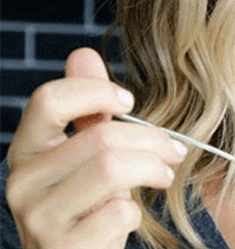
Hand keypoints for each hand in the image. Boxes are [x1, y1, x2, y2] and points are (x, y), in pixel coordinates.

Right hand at [6, 48, 186, 248]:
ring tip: (164, 174)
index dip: (96, 92)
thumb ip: (87, 109)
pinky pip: (118, 213)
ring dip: (153, 169)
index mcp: (26, 150)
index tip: (130, 101)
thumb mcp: (87, 153)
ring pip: (111, 168)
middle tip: (174, 149)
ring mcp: (38, 219)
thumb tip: (83, 53)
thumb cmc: (88, 202)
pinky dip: (137, 212)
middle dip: (152, 138)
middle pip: (100, 136)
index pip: (48, 100)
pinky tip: (131, 217)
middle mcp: (22, 182)